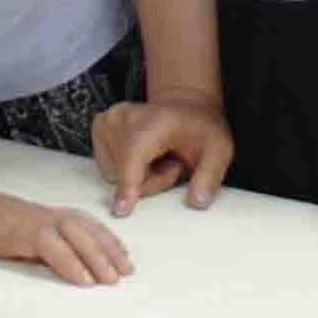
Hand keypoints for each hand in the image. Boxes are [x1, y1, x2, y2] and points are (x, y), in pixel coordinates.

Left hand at [0, 179, 132, 286]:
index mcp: (4, 225)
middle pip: (71, 230)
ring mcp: (35, 213)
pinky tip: (112, 245)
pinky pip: (75, 220)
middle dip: (96, 253)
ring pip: (79, 223)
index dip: (67, 259)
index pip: (44, 240)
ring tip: (126, 266)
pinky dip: (97, 232)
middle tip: (116, 280)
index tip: (87, 280)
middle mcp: (27, 216)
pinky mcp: (38, 215)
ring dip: (104, 242)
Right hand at [94, 95, 234, 214]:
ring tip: (159, 157)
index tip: (121, 211)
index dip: (128, 186)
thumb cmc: (200, 129)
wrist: (186, 107)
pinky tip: (144, 154)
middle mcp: (124, 116)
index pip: (133, 158)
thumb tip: (197, 202)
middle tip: (173, 164)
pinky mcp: (99, 127)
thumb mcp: (219, 150)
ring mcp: (107, 120)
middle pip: (124, 174)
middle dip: (151, 181)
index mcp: (154, 120)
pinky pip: (108, 168)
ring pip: (114, 174)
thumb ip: (210, 176)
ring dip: (138, 176)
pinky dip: (126, 168)